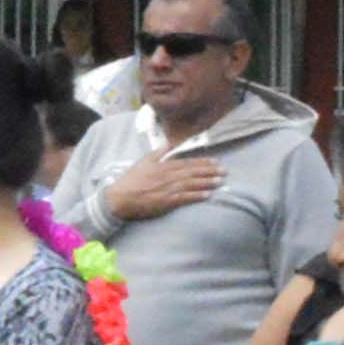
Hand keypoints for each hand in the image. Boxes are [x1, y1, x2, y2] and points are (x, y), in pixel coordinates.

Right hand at [104, 151, 227, 221]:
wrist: (119, 198)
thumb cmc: (130, 180)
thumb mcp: (143, 161)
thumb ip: (158, 152)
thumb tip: (169, 143)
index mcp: (163, 166)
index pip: (187, 163)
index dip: (202, 162)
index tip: (215, 162)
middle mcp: (168, 176)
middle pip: (192, 172)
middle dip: (210, 171)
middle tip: (224, 172)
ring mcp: (167, 189)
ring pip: (191, 184)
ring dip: (206, 182)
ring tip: (219, 182)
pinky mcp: (165, 201)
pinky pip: (184, 198)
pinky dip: (196, 196)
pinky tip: (207, 195)